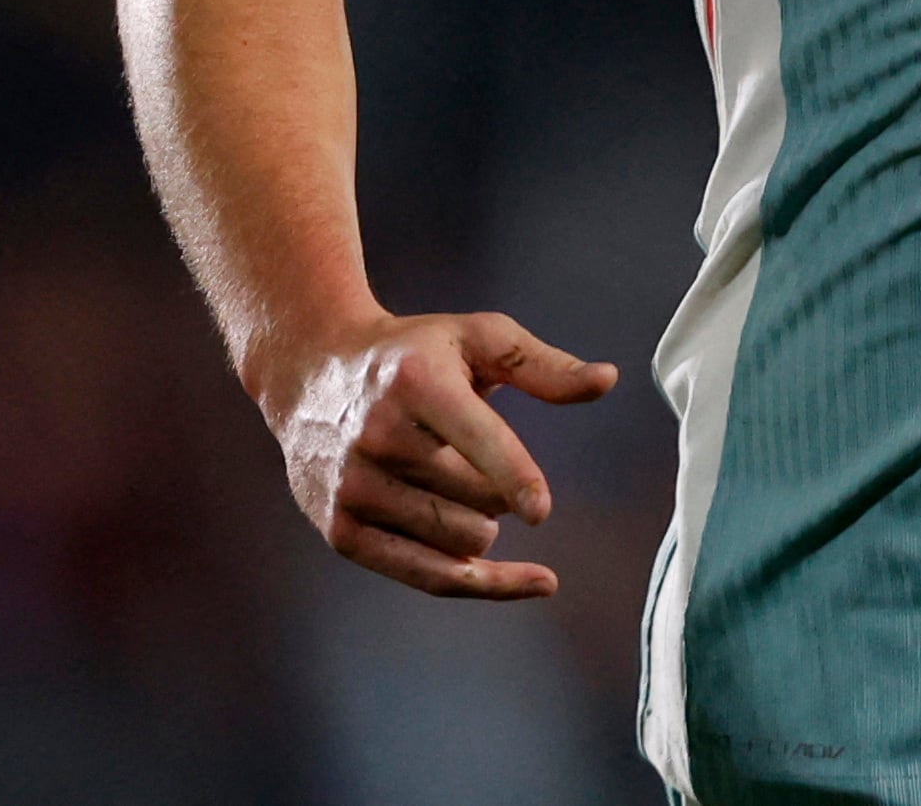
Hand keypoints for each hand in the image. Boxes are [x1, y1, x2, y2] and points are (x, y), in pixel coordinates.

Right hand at [266, 310, 620, 599]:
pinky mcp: (340, 530)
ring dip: (482, 525)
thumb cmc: (415, 354)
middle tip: (472, 456)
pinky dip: (478, 581)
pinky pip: (425, 576)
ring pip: (456, 541)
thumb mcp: (477, 339)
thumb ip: (543, 366)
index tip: (540, 511)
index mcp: (417, 383)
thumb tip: (608, 380)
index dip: (512, 475)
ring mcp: (354, 489)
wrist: (312, 373)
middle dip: (500, 491)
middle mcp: (378, 438)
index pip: (474, 438)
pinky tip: (524, 580)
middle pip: (475, 500)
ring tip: (458, 484)